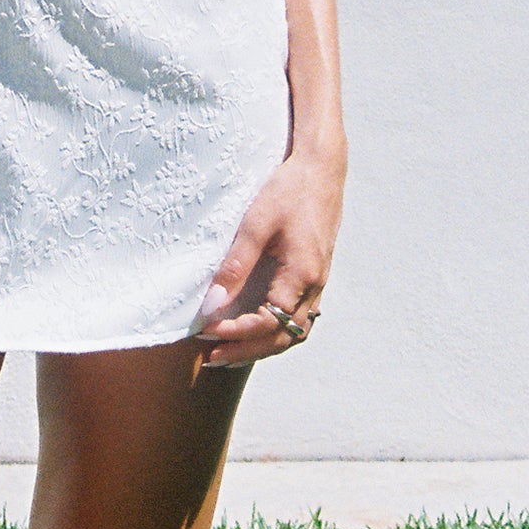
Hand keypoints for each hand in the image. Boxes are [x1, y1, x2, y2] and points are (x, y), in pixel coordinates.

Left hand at [194, 145, 344, 367]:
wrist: (321, 169)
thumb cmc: (288, 191)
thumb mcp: (256, 223)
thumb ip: (236, 265)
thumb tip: (213, 303)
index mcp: (302, 274)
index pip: (269, 323)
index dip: (237, 333)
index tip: (207, 333)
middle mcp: (315, 286)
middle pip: (283, 337)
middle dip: (246, 350)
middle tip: (211, 358)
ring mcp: (319, 283)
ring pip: (294, 332)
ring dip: (262, 346)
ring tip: (229, 352)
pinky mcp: (316, 276)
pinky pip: (299, 317)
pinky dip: (276, 332)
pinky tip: (254, 330)